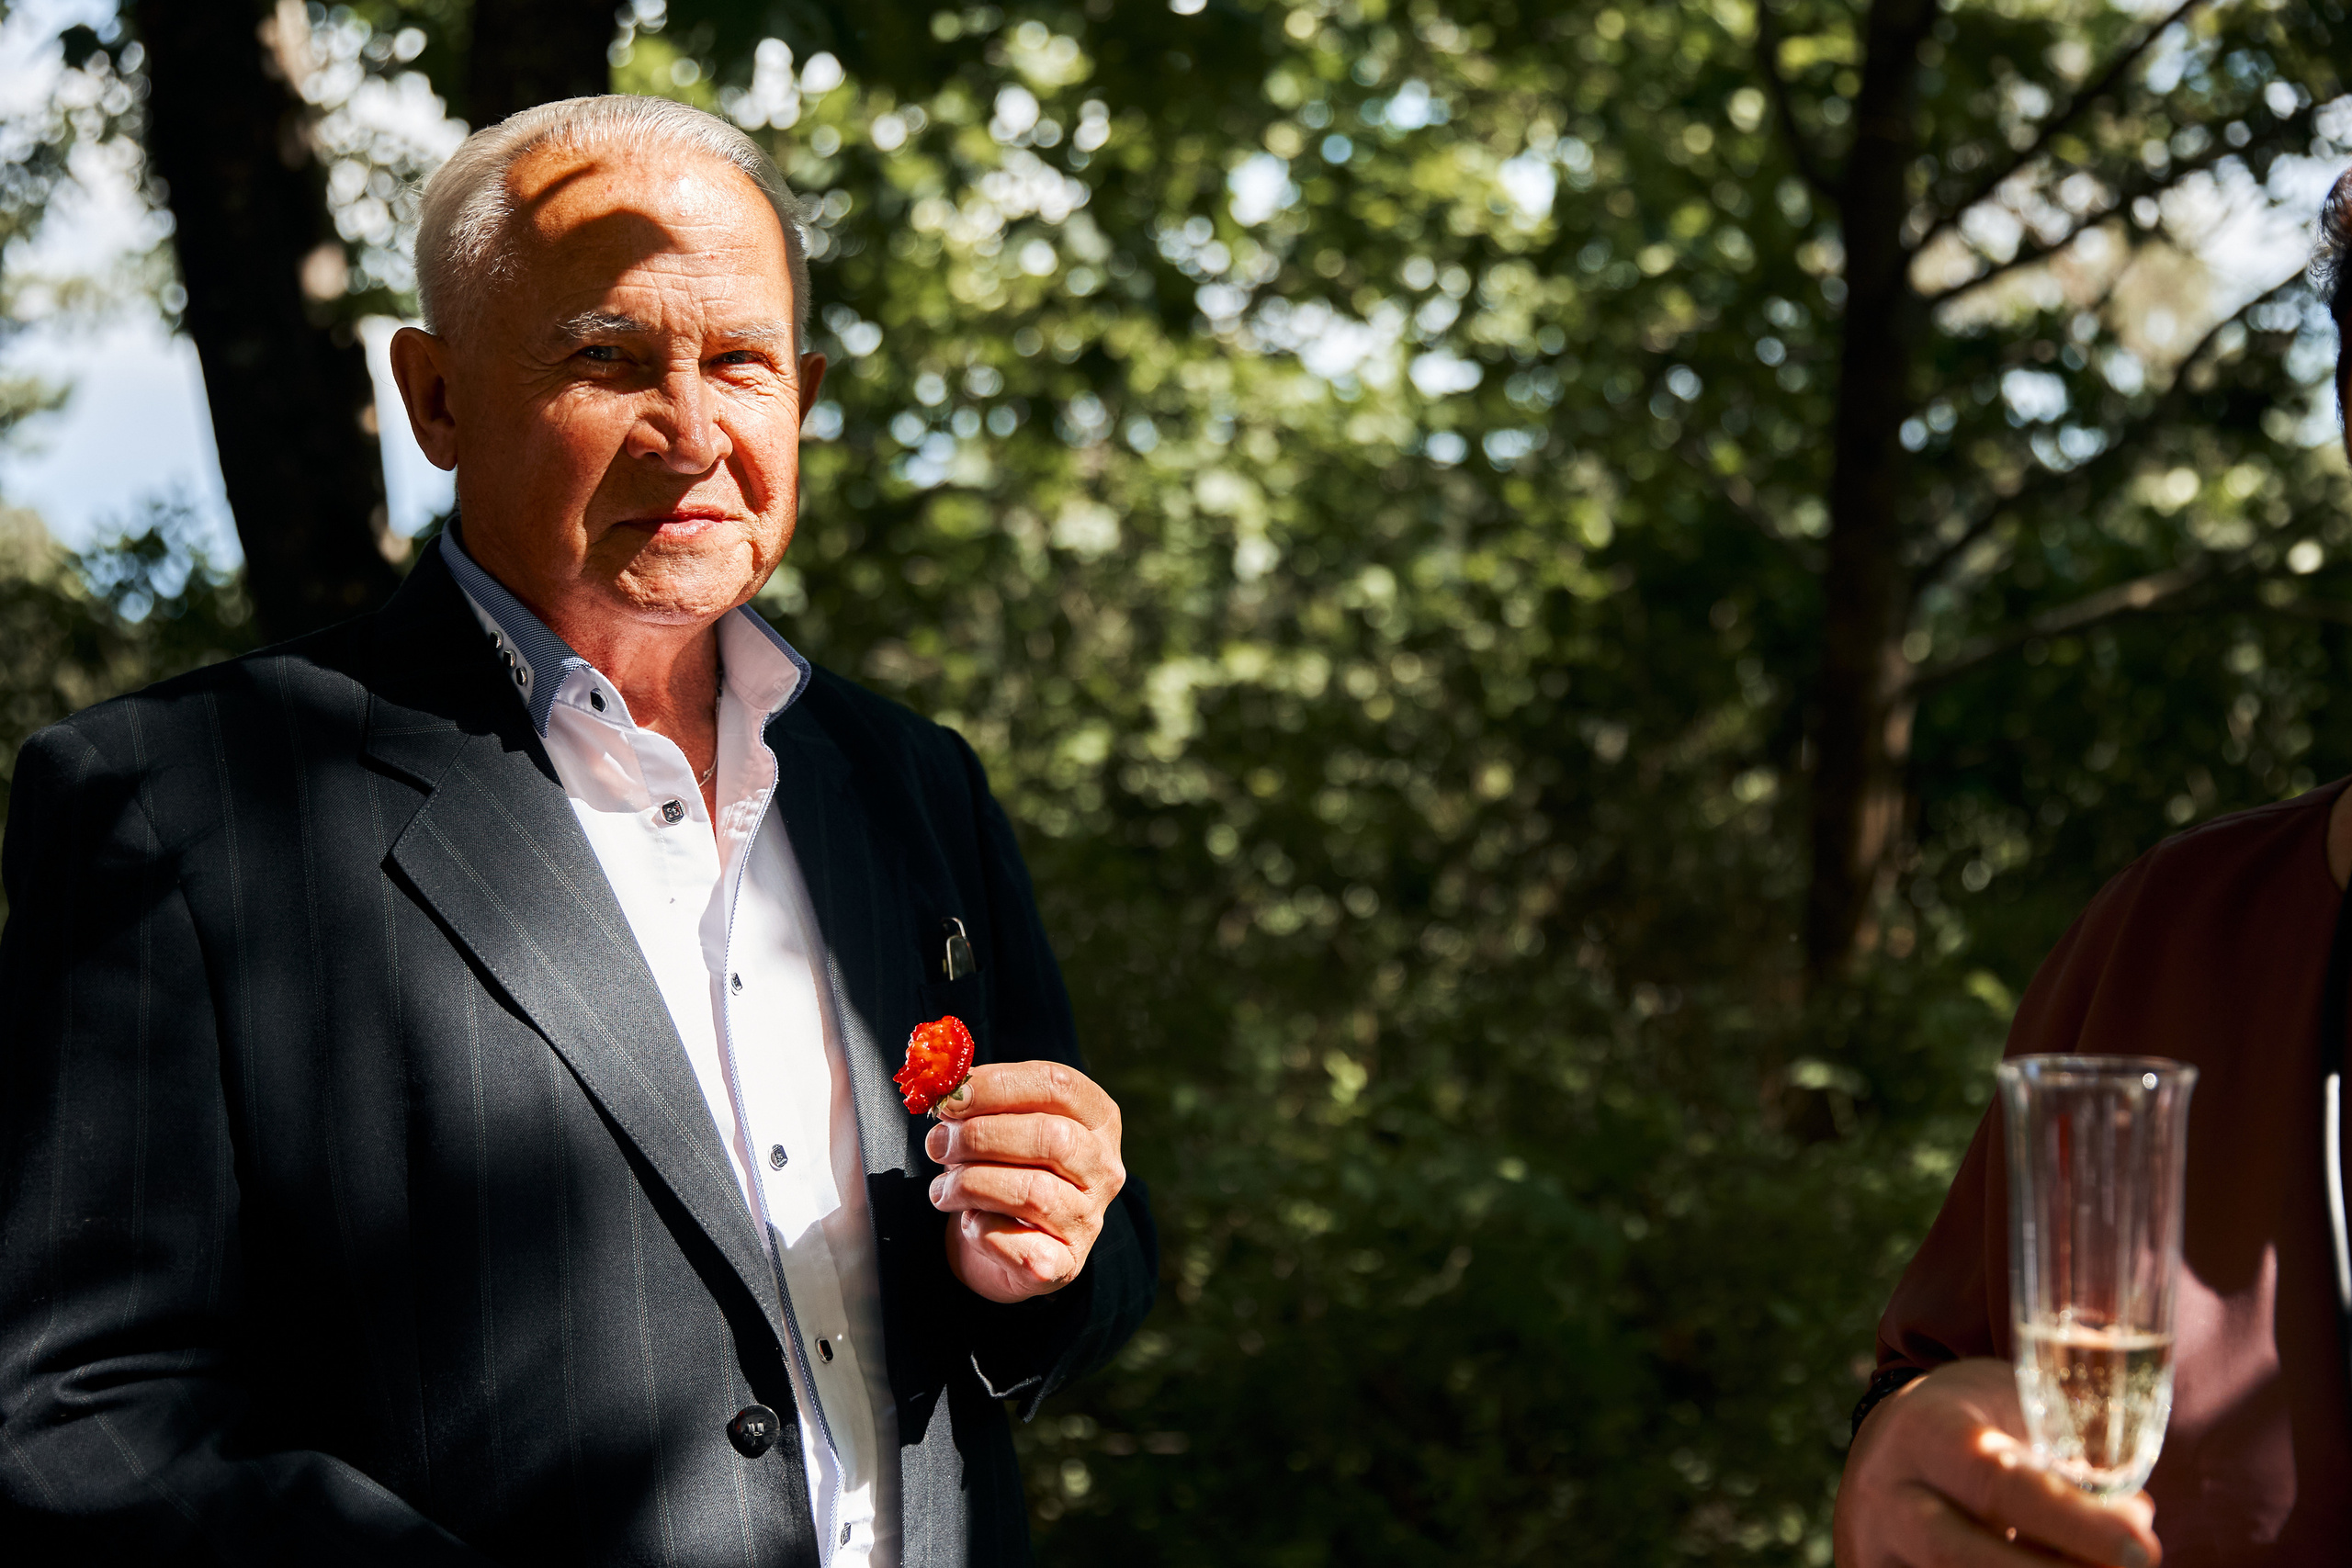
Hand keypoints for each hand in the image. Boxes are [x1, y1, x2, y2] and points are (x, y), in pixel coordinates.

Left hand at [924, 1061, 1125, 1303]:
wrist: (1005, 1242)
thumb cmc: (1002, 1166)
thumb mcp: (997, 1122)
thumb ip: (978, 1100)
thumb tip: (942, 1084)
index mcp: (1097, 1118)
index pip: (1058, 1084)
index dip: (999, 1086)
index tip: (951, 1097)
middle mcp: (1104, 1167)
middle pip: (1052, 1137)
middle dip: (982, 1136)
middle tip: (938, 1143)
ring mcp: (1089, 1218)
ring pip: (1034, 1192)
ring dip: (971, 1184)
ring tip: (942, 1187)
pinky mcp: (1066, 1264)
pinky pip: (1021, 1246)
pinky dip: (984, 1231)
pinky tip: (970, 1223)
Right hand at [1835, 1358, 2159, 1566]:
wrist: (1893, 1445)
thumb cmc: (1978, 1424)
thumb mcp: (2019, 1411)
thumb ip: (2073, 1456)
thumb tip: (2135, 1520)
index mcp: (1925, 1431)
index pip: (1993, 1481)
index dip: (2070, 1521)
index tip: (2140, 1547)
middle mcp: (1886, 1492)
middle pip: (1957, 1554)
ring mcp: (1875, 1547)